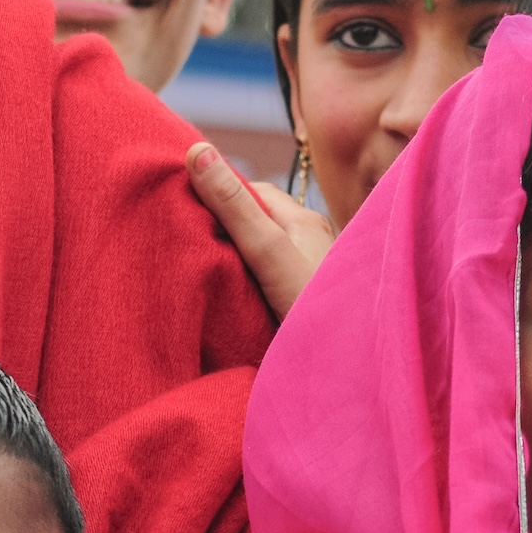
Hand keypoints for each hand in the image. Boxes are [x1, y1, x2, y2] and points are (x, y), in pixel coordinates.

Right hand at [185, 141, 334, 319]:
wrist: (354, 381)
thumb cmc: (320, 312)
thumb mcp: (269, 254)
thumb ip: (233, 207)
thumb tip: (196, 151)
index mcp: (305, 222)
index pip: (250, 192)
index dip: (214, 193)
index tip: (177, 203)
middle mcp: (311, 245)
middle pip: (255, 223)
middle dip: (220, 225)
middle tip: (180, 237)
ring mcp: (309, 277)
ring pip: (262, 255)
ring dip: (232, 259)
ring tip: (197, 269)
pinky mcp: (304, 306)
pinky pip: (267, 283)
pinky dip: (245, 285)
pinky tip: (228, 301)